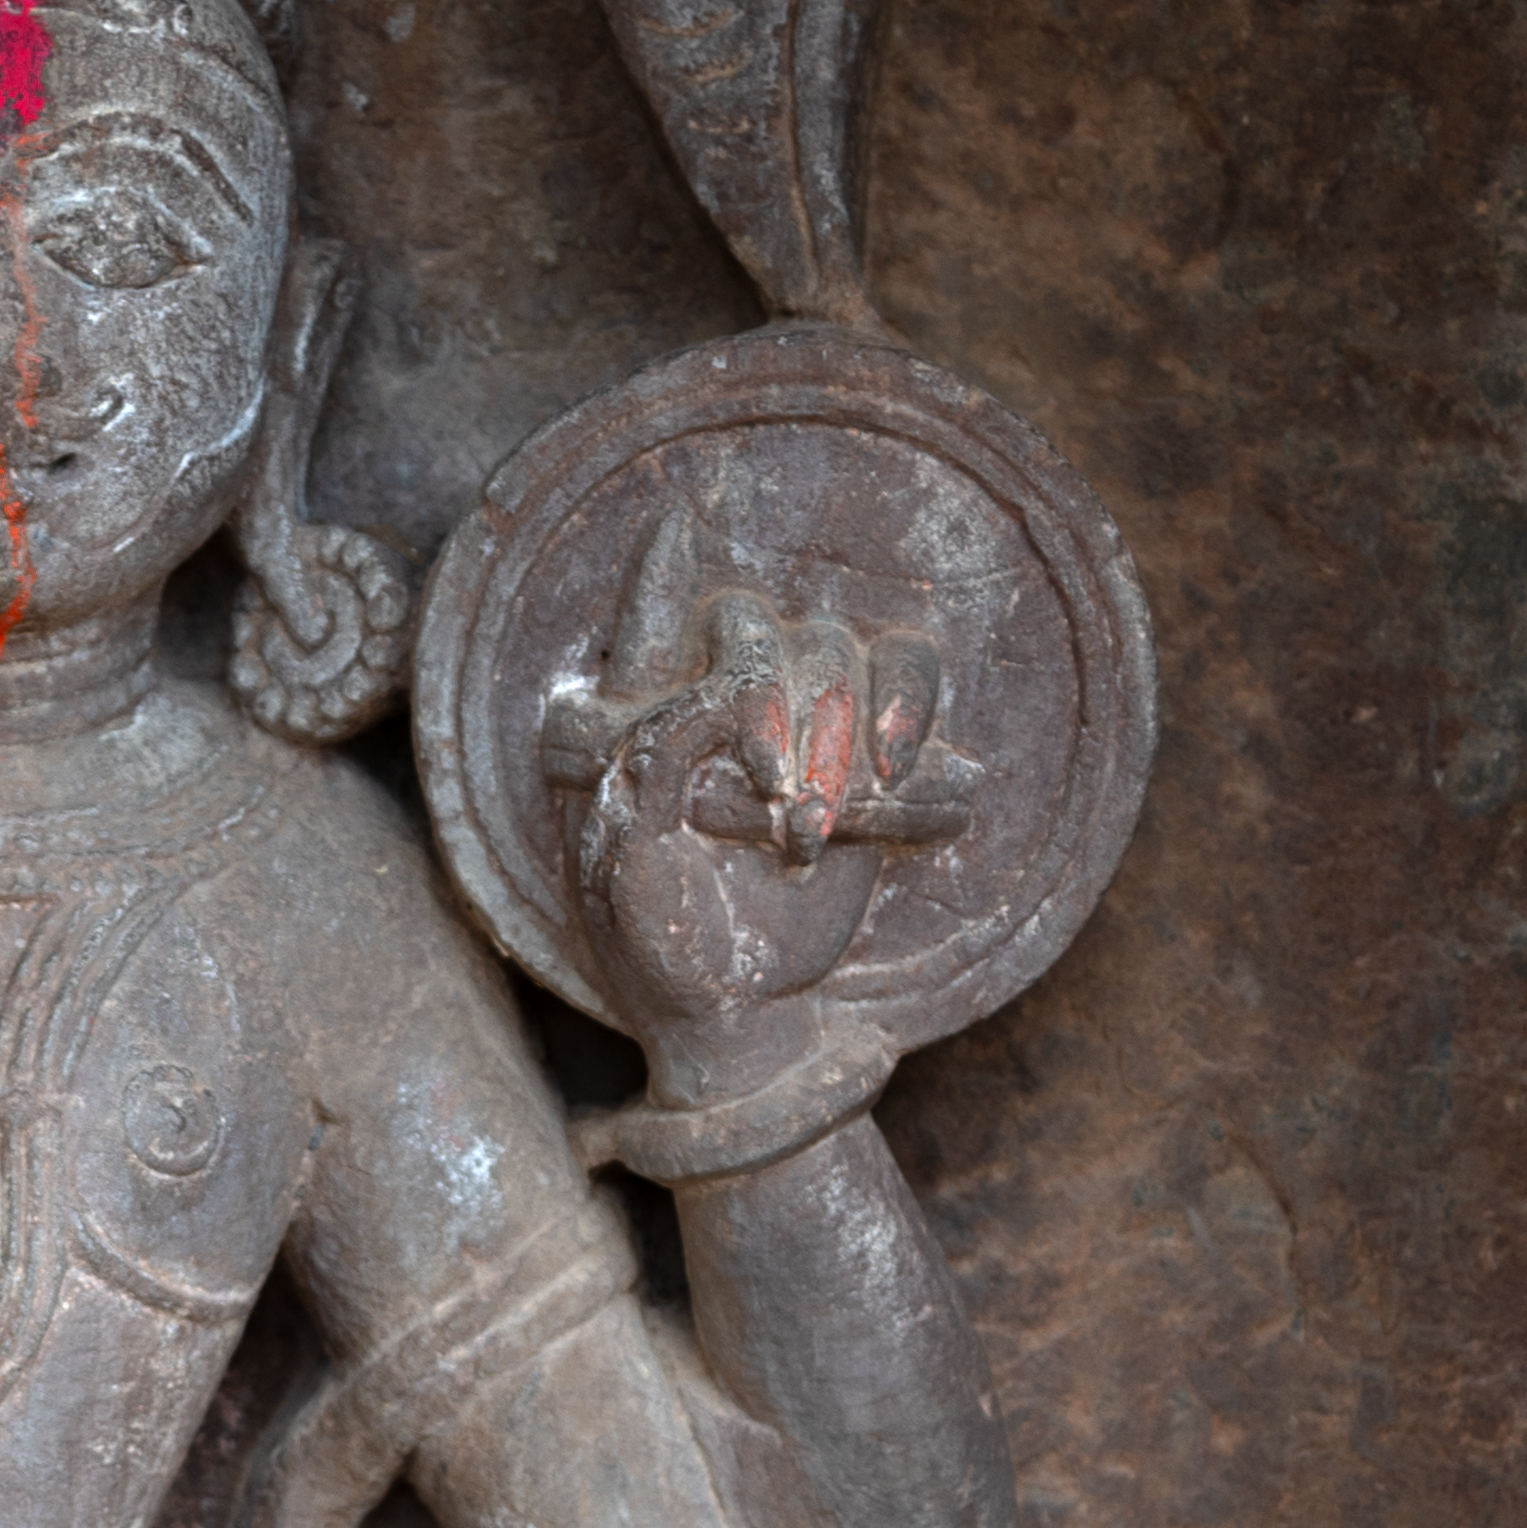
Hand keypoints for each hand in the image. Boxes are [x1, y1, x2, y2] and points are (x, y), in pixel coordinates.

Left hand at [541, 578, 966, 1100]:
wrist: (736, 1011)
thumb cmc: (658, 942)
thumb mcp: (623, 857)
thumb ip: (647, 764)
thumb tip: (707, 696)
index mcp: (645, 719)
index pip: (650, 619)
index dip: (662, 569)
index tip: (677, 516)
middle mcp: (722, 705)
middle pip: (751, 624)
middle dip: (763, 697)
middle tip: (769, 789)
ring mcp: (801, 723)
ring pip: (831, 650)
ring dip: (828, 731)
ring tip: (809, 829)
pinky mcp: (866, 754)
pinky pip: (903, 681)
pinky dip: (900, 712)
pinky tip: (882, 775)